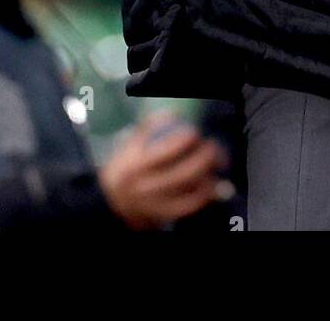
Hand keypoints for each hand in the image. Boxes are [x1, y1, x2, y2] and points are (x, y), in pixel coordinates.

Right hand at [99, 113, 230, 229]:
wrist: (110, 203)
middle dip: (204, 159)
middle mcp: (146, 188)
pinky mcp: (163, 216)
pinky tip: (213, 184)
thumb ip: (147, 128)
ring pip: (189, 193)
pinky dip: (204, 196)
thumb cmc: (124, 167)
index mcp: (137, 166)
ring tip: (218, 163)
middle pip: (183, 174)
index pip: (166, 152)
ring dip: (208, 177)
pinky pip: (189, 207)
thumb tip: (173, 114)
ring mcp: (156, 205)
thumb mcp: (129, 146)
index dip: (185, 140)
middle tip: (213, 146)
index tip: (194, 132)